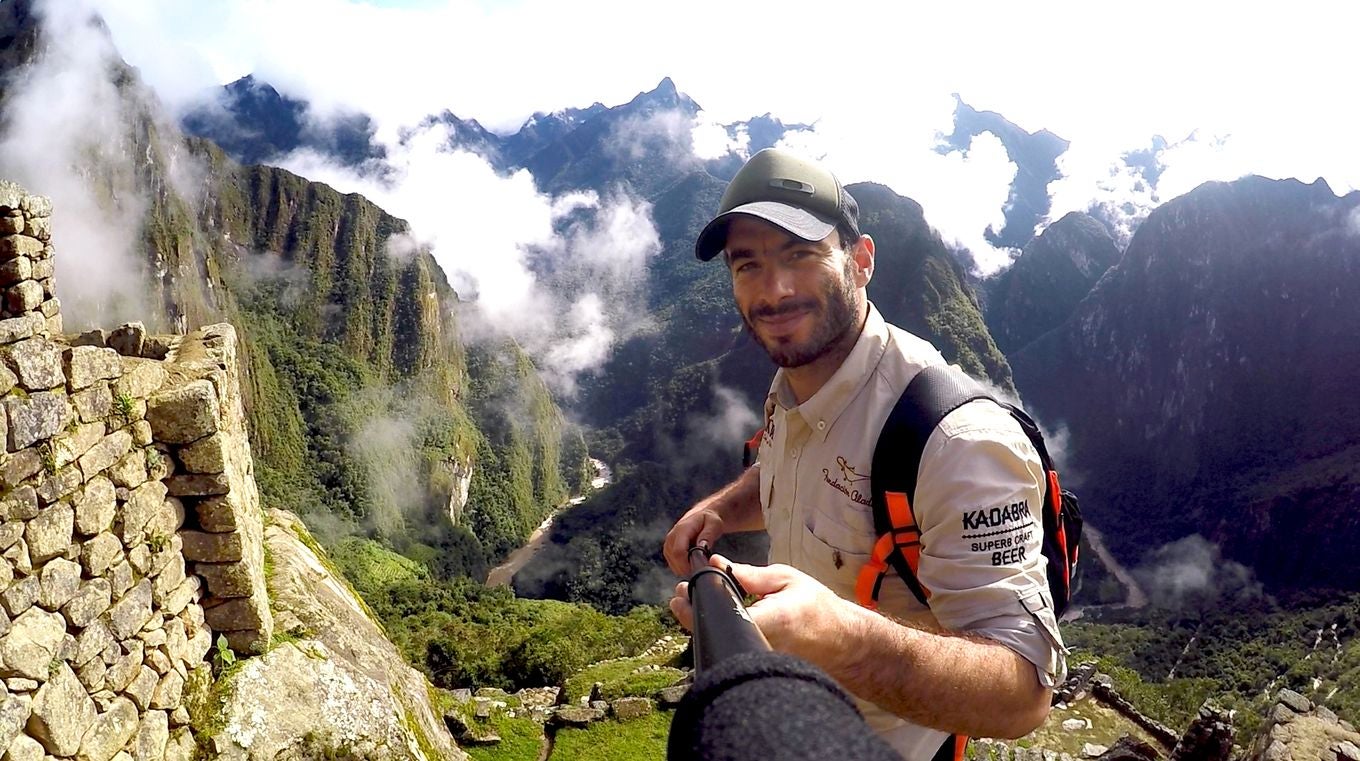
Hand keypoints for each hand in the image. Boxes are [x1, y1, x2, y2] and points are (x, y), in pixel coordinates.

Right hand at [663, 505, 725, 576]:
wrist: (703, 516)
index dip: (687, 565)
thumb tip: (702, 546)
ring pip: (673, 564)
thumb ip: (708, 534)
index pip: (678, 552)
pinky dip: (683, 567)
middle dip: (688, 568)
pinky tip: (693, 563)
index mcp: (682, 529)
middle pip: (674, 560)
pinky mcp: (669, 550)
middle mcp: (672, 536)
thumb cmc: (709, 519)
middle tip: (702, 568)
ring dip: (686, 568)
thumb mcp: (714, 524)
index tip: (699, 570)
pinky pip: (674, 565)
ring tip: (699, 563)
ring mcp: (668, 544)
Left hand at [670, 555, 861, 672]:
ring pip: (719, 643)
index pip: (721, 616)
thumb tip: (717, 563)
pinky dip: (718, 632)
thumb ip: (750, 574)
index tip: (681, 590)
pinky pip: (730, 649)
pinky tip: (714, 617)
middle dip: (692, 613)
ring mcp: (759, 659)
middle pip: (714, 634)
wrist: (842, 642)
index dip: (694, 606)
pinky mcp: (758, 665)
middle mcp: (762, 645)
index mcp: (770, 621)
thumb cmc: (817, 607)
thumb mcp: (786, 580)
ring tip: (692, 600)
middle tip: (680, 594)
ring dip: (702, 622)